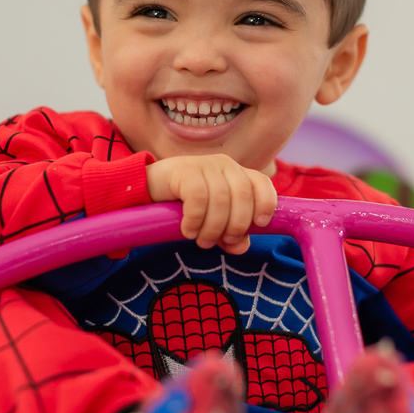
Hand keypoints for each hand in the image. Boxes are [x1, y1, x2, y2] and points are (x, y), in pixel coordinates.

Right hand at [146, 154, 276, 253]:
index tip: (259, 225)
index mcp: (237, 174)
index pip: (262, 183)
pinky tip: (188, 231)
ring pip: (221, 199)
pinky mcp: (184, 170)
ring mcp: (204, 165)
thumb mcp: (211, 221)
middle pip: (243, 195)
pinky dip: (196, 219)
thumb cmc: (184, 205)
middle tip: (221, 242)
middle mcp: (224, 165)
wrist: (148, 190)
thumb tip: (242, 247)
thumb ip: (228, 235)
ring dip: (213, 227)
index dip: (266, 203)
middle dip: (236, 224)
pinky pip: (198, 197)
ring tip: (202, 241)